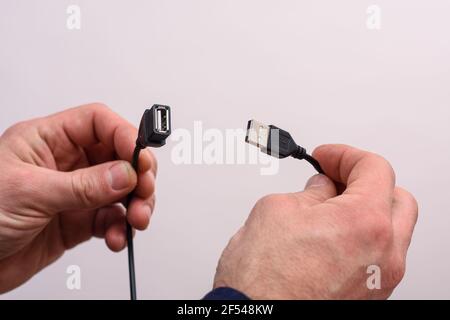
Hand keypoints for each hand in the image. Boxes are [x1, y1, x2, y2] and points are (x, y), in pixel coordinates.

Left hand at [0, 103, 156, 292]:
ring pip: (121, 190)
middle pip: (117, 156)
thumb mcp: (29, 193)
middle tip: (144, 190)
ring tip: (136, 219)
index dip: (124, 135)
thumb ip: (82, 185)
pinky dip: (121, 228)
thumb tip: (125, 173)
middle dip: (138, 174)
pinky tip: (116, 236)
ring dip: (135, 204)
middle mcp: (65, 164)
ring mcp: (74, 193)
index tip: (140, 158)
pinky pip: (111, 219)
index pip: (97, 123)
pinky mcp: (78, 221)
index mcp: (47, 141)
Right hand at [214, 144, 417, 298]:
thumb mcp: (277, 210)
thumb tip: (321, 189)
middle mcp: (384, 254)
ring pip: (390, 229)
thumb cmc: (262, 279)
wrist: (256, 318)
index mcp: (365, 223)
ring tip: (328, 207)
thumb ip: (309, 193)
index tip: (326, 157)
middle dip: (364, 181)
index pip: (375, 169)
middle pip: (396, 197)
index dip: (346, 155)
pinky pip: (378, 255)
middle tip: (334, 177)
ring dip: (364, 210)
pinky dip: (360, 236)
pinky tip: (330, 234)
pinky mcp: (369, 295)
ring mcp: (380, 279)